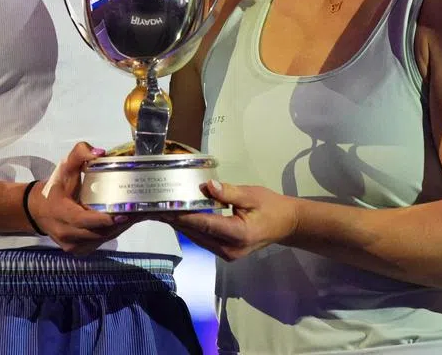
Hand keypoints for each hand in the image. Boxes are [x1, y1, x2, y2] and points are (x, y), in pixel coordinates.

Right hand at [31, 142, 130, 254]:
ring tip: (137, 215)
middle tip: (139, 211)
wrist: (38, 210)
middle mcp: (66, 233)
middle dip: (120, 223)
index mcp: (60, 213)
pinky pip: (99, 243)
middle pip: (98, 232)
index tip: (122, 213)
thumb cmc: (55, 188)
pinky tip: (124, 221)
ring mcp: (72, 245)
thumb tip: (100, 152)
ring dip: (120, 228)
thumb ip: (80, 154)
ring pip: (102, 239)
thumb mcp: (64, 168)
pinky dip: (113, 232)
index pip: (82, 220)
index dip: (102, 219)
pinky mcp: (79, 250)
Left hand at [167, 180, 298, 261]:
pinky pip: (203, 240)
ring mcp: (227, 254)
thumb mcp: (251, 195)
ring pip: (197, 239)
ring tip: (162, 210)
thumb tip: (207, 186)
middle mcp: (229, 249)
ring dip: (180, 225)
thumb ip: (228, 192)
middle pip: (196, 234)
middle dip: (176, 220)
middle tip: (156, 206)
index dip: (183, 216)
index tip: (165, 208)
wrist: (286, 224)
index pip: (204, 224)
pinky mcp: (225, 252)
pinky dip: (191, 228)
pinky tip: (179, 217)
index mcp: (238, 234)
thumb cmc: (270, 207)